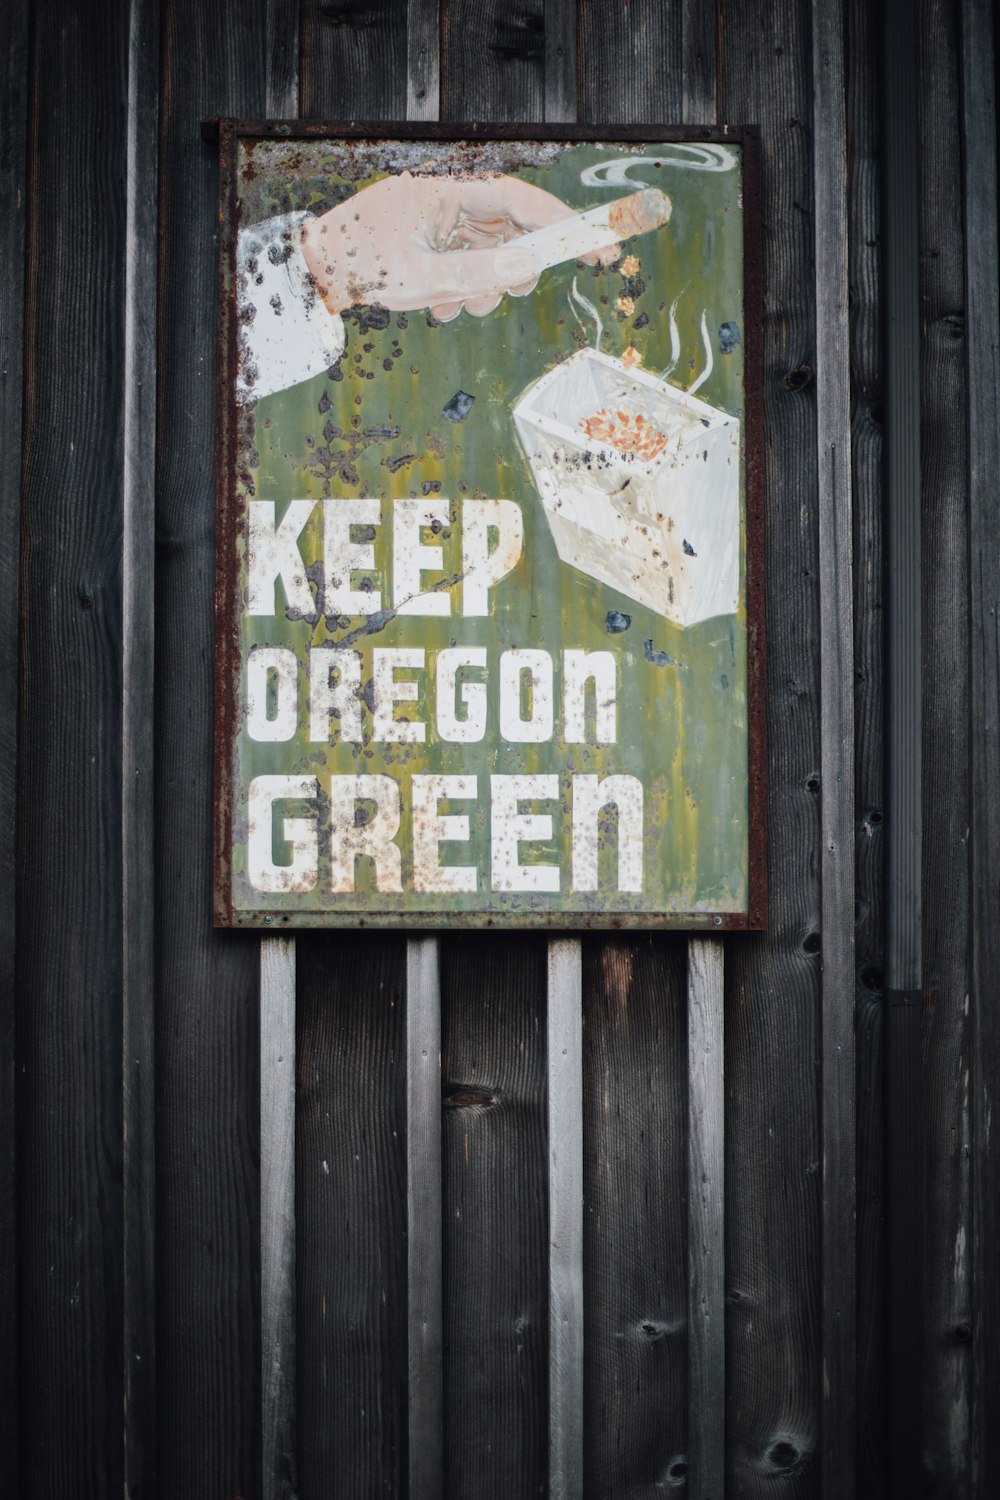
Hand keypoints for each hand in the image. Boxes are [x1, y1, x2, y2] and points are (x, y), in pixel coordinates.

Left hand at [299, 171, 619, 321]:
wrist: (314, 274)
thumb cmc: (361, 264)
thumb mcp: (425, 277)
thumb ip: (480, 272)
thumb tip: (530, 266)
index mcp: (449, 192)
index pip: (522, 202)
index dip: (564, 225)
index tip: (598, 246)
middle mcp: (450, 202)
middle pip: (512, 229)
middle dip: (518, 266)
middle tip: (514, 291)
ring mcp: (442, 224)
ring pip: (491, 255)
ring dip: (483, 287)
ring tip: (455, 305)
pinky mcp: (433, 245)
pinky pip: (466, 268)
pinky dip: (460, 292)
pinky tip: (434, 307)